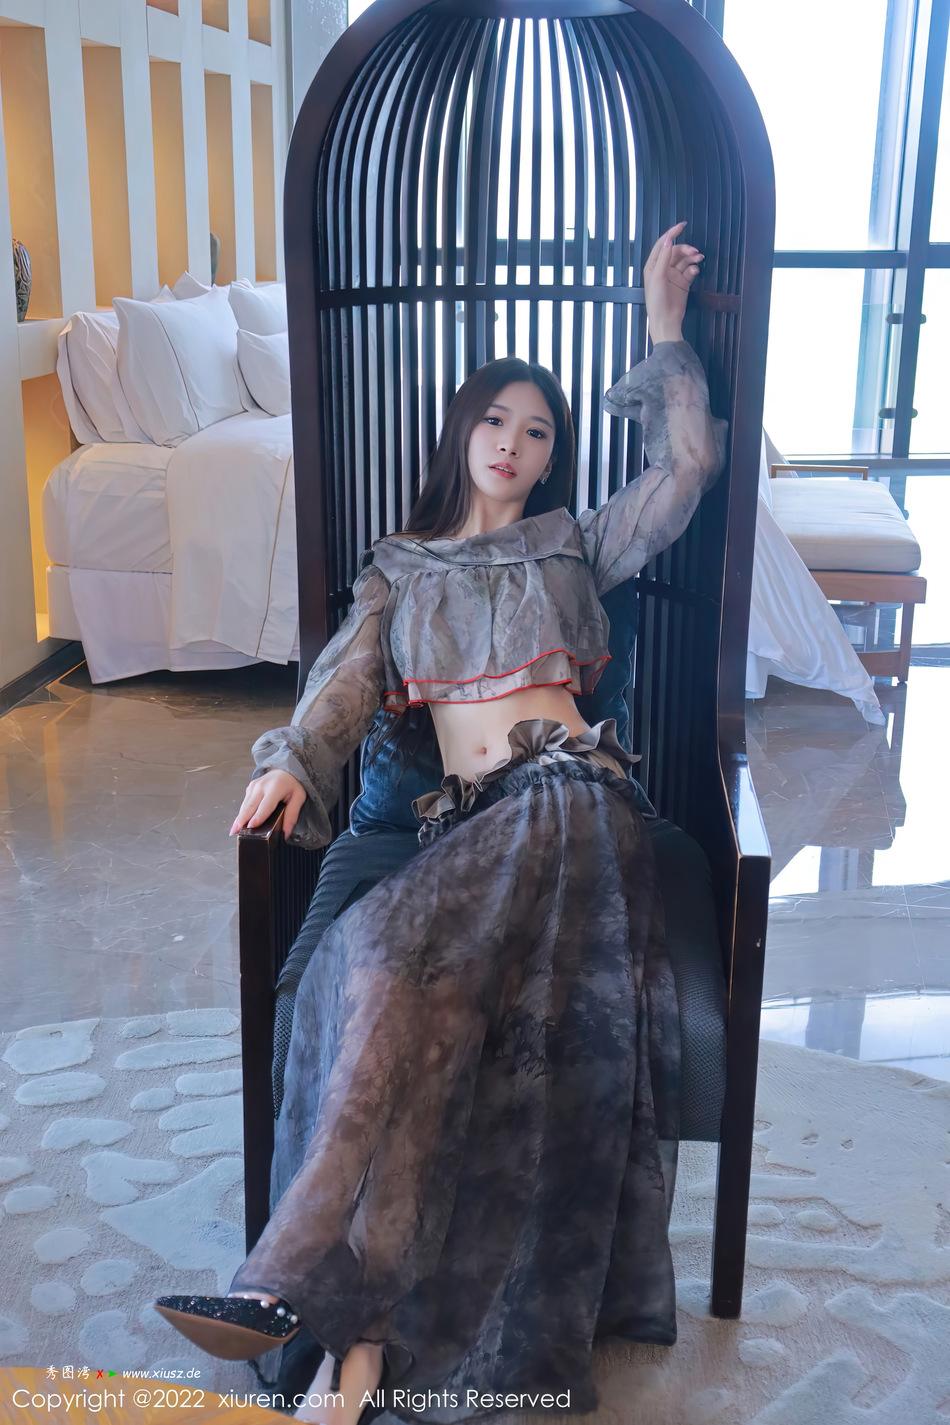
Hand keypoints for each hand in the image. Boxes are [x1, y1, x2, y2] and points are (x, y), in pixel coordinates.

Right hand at [231, 769, 306, 839]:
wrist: (285, 770)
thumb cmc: (292, 785)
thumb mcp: (299, 798)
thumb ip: (292, 815)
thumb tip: (286, 833)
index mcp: (275, 788)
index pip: (265, 805)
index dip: (258, 816)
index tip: (251, 826)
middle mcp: (261, 786)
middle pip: (250, 806)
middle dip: (241, 819)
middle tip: (234, 832)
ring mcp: (253, 786)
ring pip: (245, 805)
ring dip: (239, 818)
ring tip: (234, 830)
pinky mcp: (249, 788)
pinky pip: (245, 803)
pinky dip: (242, 813)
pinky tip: (240, 822)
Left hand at [643, 222, 704, 344]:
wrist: (666, 320)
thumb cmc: (657, 300)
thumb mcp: (658, 277)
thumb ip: (664, 257)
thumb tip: (669, 239)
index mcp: (653, 265)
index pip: (663, 244)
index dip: (672, 234)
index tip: (683, 226)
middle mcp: (663, 268)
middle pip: (676, 251)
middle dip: (685, 249)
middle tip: (695, 252)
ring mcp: (674, 275)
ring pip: (684, 260)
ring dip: (692, 257)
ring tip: (699, 258)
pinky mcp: (683, 282)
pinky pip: (690, 270)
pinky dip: (693, 268)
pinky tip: (695, 271)